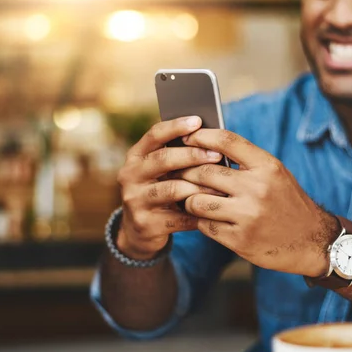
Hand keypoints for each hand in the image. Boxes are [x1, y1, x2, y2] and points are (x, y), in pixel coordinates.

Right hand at [116, 116, 225, 259]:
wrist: (139, 230)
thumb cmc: (160, 191)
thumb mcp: (161, 172)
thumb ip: (176, 156)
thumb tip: (211, 139)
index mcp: (135, 156)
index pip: (154, 134)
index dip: (176, 126)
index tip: (198, 121)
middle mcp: (130, 175)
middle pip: (162, 160)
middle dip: (192, 155)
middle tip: (217, 155)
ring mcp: (135, 200)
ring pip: (172, 189)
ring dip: (199, 187)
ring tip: (221, 187)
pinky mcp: (145, 224)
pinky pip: (177, 217)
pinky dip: (198, 213)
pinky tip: (214, 211)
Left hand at [177, 129, 339, 276]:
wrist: (313, 241)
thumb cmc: (287, 202)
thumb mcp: (274, 174)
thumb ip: (245, 161)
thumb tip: (204, 146)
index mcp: (267, 166)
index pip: (226, 141)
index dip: (201, 136)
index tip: (186, 137)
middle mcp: (257, 189)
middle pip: (204, 171)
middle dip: (185, 171)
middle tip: (176, 171)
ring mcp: (247, 216)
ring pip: (197, 201)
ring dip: (187, 198)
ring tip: (187, 197)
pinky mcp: (239, 240)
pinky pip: (204, 225)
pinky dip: (198, 219)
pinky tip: (201, 216)